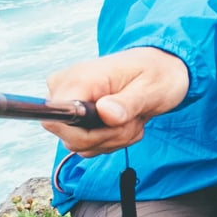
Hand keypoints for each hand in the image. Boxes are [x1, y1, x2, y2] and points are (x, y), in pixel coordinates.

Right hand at [43, 47, 189, 154]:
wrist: (159, 71)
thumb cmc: (157, 75)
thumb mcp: (152, 88)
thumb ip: (127, 103)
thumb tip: (105, 112)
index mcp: (80, 78)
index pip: (56, 119)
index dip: (88, 133)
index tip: (116, 123)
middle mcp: (66, 89)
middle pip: (71, 137)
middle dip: (109, 137)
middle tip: (133, 121)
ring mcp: (67, 102)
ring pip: (80, 144)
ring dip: (113, 139)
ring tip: (131, 118)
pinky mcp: (74, 115)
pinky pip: (85, 143)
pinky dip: (109, 140)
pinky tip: (124, 123)